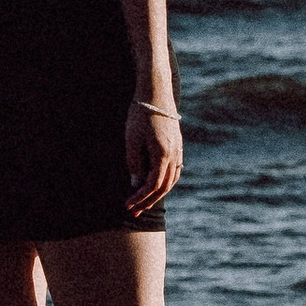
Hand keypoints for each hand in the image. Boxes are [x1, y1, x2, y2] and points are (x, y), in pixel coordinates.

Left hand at [124, 94, 181, 219]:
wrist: (156, 92)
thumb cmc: (140, 114)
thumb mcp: (131, 139)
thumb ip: (134, 163)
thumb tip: (136, 183)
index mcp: (163, 154)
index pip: (153, 185)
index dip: (140, 198)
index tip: (127, 205)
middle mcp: (174, 155)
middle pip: (164, 187)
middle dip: (148, 202)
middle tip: (133, 213)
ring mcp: (179, 150)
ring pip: (172, 180)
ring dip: (158, 194)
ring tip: (144, 204)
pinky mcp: (178, 145)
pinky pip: (174, 170)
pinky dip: (165, 182)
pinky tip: (156, 186)